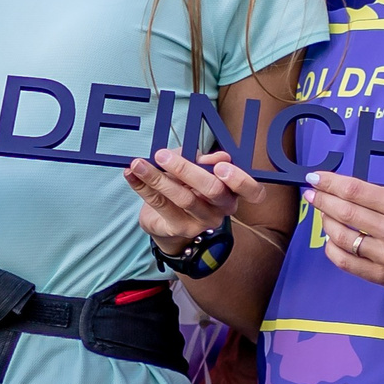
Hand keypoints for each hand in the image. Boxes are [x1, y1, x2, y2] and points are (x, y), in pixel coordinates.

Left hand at [129, 148, 263, 250]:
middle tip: (162, 155)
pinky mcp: (178, 228)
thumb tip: (219, 157)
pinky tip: (131, 174)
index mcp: (232, 191)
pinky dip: (142, 186)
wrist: (167, 223)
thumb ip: (203, 161)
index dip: (240, 179)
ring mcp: (201, 222)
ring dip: (156, 178)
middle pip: (212, 190)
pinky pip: (160, 204)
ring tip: (138, 164)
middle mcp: (222, 210)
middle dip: (186, 169)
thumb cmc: (186, 188)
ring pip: (182, 197)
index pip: (252, 191)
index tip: (222, 166)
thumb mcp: (195, 169)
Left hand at [302, 171, 383, 294]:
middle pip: (345, 212)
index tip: (315, 178)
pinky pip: (345, 262)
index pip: (355, 190)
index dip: (330, 183)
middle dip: (322, 200)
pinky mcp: (382, 276)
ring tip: (324, 215)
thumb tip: (341, 191)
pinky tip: (331, 239)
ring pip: (341, 237)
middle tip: (312, 194)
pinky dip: (332, 248)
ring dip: (326, 223)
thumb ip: (377, 198)